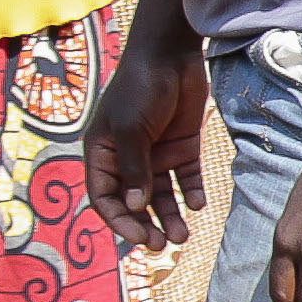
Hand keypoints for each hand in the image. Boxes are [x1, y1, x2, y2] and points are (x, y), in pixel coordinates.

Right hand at [82, 11, 208, 251]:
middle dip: (147, 224)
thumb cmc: (140, 89)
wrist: (171, 55)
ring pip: (162, 195)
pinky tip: (198, 204)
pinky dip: (191, 192)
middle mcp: (128, 159)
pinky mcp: (183, 147)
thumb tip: (136, 207)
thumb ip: (135, 168)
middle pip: (135, 202)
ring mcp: (156, 154)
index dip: (120, 220)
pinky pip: (187, 178)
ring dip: (170, 215)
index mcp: (103, 154)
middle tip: (164, 245)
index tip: (138, 238)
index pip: (105, 197)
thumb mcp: (131, 128)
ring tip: (183, 236)